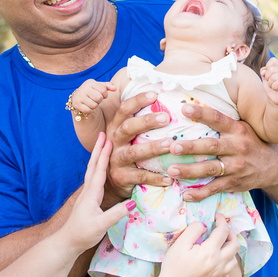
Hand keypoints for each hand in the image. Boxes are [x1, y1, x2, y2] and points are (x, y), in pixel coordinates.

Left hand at [60, 134, 132, 252]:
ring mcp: (87, 195)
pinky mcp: (88, 200)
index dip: (104, 155)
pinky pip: (93, 178)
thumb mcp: (101, 226)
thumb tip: (133, 203)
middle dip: (98, 149)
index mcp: (91, 194)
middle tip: (102, 133)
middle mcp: (88, 191)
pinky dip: (97, 167)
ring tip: (102, 144)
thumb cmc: (83, 234)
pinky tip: (100, 167)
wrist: (67, 242)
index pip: (99, 171)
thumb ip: (116, 214)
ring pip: (92, 171)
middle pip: (93, 166)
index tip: (108, 140)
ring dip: (97, 156)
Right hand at [70, 79, 115, 115]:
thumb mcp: (100, 86)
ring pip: (94, 105)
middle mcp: (84, 88)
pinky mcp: (77, 104)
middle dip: (100, 100)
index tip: (104, 96)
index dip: (105, 95)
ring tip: (92, 102)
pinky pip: (88, 110)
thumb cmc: (93, 91)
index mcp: (90, 82)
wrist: (78, 96)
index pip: (103, 90)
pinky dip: (90, 110)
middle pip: (99, 98)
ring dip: (95, 106)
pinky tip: (88, 106)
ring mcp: (79, 96)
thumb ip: (109, 86)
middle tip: (97, 99)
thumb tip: (115, 89)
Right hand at [103, 91, 174, 205]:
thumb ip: (139, 123)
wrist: (108, 182)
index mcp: (116, 127)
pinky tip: (169, 178)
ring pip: (133, 152)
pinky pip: (140, 176)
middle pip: (128, 127)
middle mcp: (114, 141)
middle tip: (166, 118)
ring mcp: (116, 160)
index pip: (124, 109)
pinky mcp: (121, 177)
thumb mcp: (127, 136)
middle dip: (146, 121)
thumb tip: (168, 104)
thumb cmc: (126, 152)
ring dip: (152, 148)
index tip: (155, 94)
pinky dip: (155, 177)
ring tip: (169, 144)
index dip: (138, 100)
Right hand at [155, 214, 239, 276]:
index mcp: (211, 251)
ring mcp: (217, 276)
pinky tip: (219, 269)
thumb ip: (194, 230)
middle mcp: (219, 264)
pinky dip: (227, 273)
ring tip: (221, 247)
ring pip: (234, 262)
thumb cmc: (173, 267)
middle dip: (231, 234)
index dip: (221, 221)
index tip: (216, 216)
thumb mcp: (180, 243)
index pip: (223, 231)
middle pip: (235, 246)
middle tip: (222, 230)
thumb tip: (204, 226)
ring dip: (230, 252)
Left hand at [169, 103, 273, 201]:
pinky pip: (215, 188)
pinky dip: (200, 193)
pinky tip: (186, 195)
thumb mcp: (242, 127)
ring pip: (211, 169)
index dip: (202, 113)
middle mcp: (237, 147)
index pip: (218, 119)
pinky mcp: (234, 183)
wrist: (273, 166)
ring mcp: (236, 167)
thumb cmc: (250, 142)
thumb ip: (223, 121)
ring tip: (172, 170)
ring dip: (190, 170)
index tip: (184, 108)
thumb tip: (194, 107)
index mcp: (237, 130)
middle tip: (173, 147)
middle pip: (211, 146)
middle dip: (191, 147)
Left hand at [260, 57, 277, 105]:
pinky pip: (277, 83)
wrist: (277, 99)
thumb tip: (263, 72)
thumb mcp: (265, 78)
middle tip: (270, 83)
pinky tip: (277, 89)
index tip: (268, 76)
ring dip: (270, 84)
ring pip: (273, 77)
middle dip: (267, 78)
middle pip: (271, 69)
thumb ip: (263, 72)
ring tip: (274, 87)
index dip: (267, 68)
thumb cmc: (271, 88)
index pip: (273, 60)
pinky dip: (274, 87)